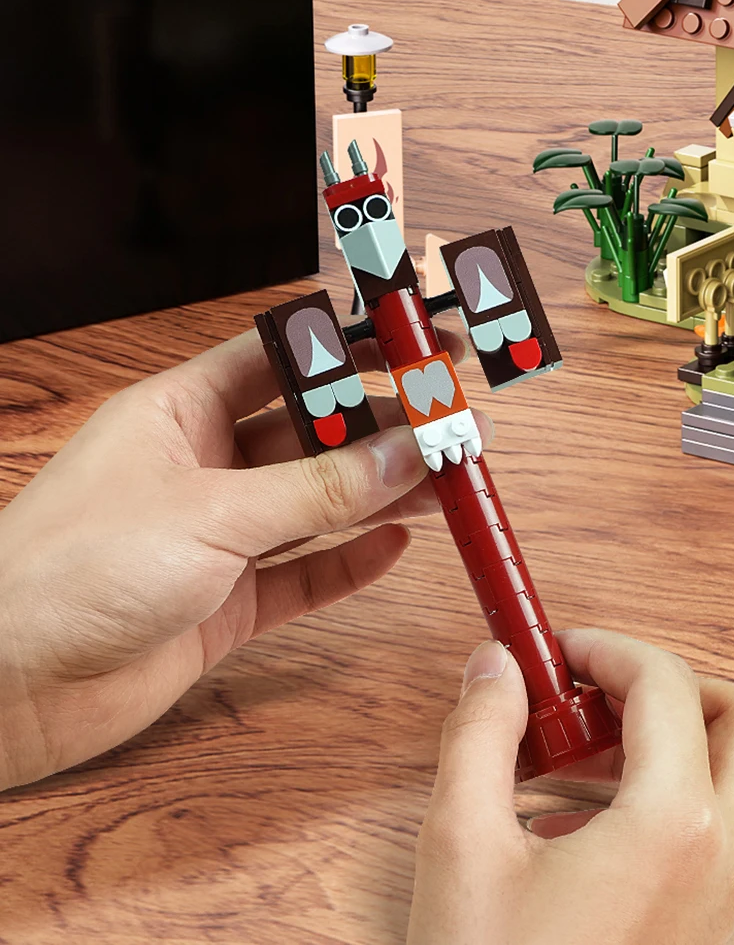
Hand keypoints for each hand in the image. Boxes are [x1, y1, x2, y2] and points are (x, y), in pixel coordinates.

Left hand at [0, 326, 472, 788]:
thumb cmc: (67, 574)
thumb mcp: (210, 514)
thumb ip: (317, 490)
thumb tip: (405, 454)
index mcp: (180, 412)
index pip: (285, 358)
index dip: (354, 345)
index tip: (420, 341)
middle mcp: (199, 467)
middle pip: (312, 433)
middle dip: (384, 427)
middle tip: (454, 422)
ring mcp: (211, 538)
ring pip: (317, 504)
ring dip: (382, 493)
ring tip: (451, 482)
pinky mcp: (218, 605)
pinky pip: (302, 576)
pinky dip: (350, 563)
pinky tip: (396, 545)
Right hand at [408, 629, 733, 944]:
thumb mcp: (462, 854)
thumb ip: (480, 738)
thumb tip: (495, 665)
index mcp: (677, 826)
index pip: (666, 683)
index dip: (607, 648)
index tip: (555, 650)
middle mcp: (725, 861)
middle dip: (666, 687)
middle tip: (587, 699)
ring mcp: (727, 909)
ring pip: (731, 782)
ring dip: (662, 748)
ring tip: (561, 772)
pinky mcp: (711, 944)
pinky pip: (712, 841)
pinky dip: (663, 807)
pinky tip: (573, 841)